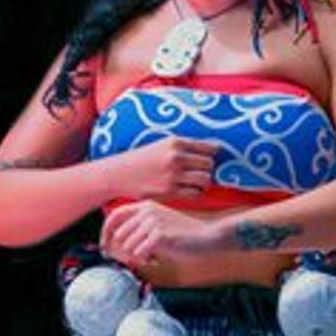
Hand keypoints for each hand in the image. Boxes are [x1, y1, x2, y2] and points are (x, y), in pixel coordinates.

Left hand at [100, 200, 223, 266]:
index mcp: (146, 206)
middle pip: (119, 236)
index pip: (114, 216)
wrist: (209, 236)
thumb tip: (114, 241)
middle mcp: (147, 211)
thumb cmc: (184, 234)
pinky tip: (156, 259)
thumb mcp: (160, 223)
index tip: (105, 245)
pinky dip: (146, 260)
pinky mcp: (159, 235)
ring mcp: (153, 222)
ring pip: (129, 247)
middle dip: (124, 251)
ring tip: (152, 257)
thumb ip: (139, 227)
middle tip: (137, 258)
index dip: (105, 232)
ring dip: (138, 257)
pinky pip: (139, 253)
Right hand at [101, 137, 219, 201]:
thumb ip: (186, 147)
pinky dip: (196, 192)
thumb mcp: (163, 145)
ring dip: (204, 182)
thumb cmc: (144, 159)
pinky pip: (195, 193)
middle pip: (209, 164)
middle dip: (207, 169)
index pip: (209, 148)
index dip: (213, 154)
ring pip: (205, 179)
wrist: (119, 173)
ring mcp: (173, 175)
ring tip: (197, 182)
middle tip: (200, 172)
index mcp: (176, 142)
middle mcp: (176, 157)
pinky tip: (188, 189)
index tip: (210, 158)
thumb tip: (216, 149)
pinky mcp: (169, 191)